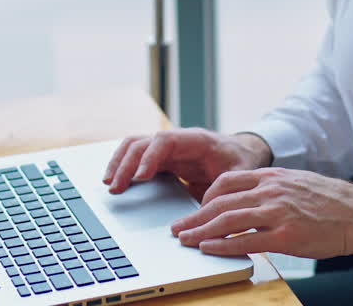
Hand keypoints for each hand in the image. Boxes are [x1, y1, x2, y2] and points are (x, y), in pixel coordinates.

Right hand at [103, 129, 270, 198]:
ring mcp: (167, 149)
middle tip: (115, 187)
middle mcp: (177, 141)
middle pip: (142, 142)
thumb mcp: (238, 175)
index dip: (150, 157)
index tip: (140, 177)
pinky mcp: (162, 160)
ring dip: (119, 163)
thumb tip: (202, 212)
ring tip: (109, 184)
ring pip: (134, 147)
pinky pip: (137, 158)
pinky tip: (116, 183)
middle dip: (126, 163)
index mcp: (195, 140)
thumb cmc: (240, 161)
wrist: (242, 154)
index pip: (165, 141)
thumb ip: (222, 190)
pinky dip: (123, 167)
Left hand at [170, 168, 352, 260]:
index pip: (227, 181)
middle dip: (194, 216)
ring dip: (200, 231)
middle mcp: (270, 191)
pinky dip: (222, 246)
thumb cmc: (331, 202)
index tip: (194, 207)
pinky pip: (246, 241)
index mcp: (272, 176)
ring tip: (184, 240)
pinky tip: (208, 249)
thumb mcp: (297, 183)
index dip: (205, 196)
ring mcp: (277, 213)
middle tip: (177, 227)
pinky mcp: (285, 237)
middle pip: (220, 202)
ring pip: (227, 221)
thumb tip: (249, 201)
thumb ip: (271, 189)